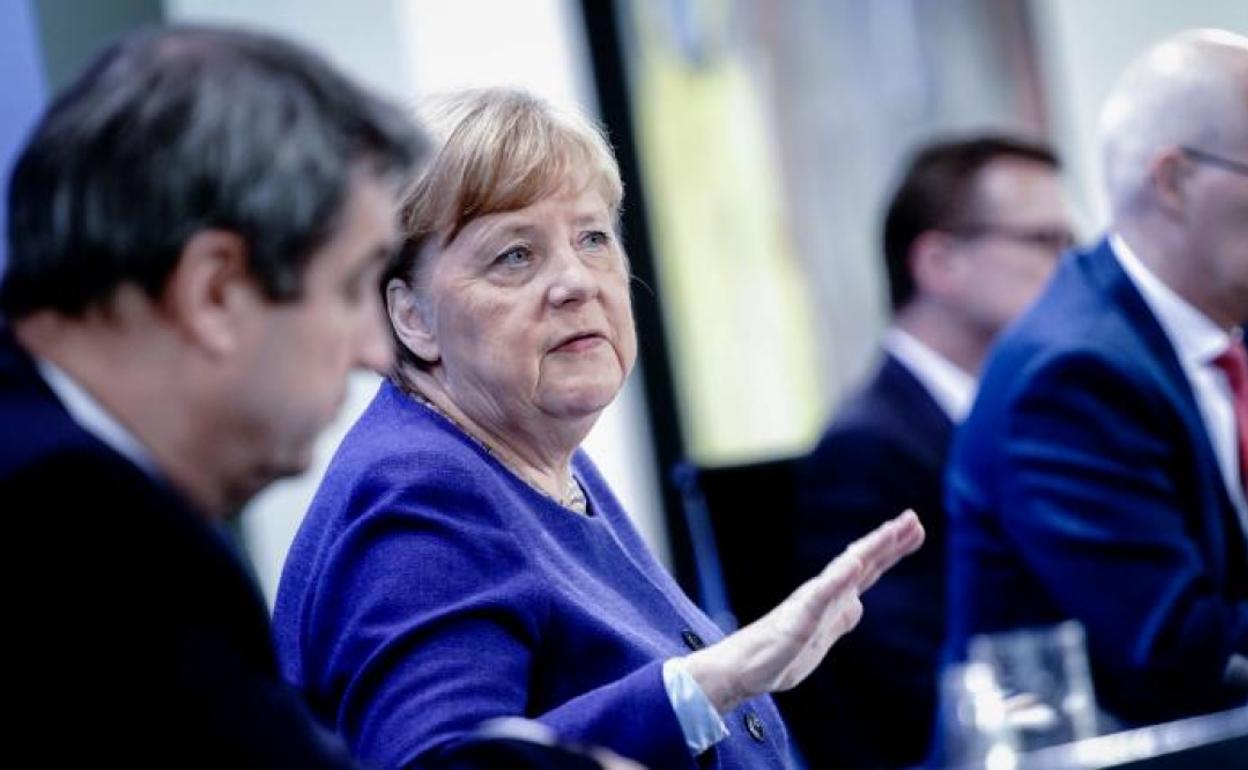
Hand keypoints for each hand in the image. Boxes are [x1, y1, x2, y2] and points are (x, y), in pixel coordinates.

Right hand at [683, 509, 923, 712]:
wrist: (746, 668)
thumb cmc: (780, 654)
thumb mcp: (823, 637)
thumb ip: (840, 618)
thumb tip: (858, 603)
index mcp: (833, 597)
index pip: (867, 568)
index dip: (891, 548)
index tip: (914, 528)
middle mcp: (824, 592)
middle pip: (862, 561)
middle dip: (888, 540)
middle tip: (913, 517)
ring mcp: (813, 602)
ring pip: (845, 570)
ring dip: (869, 550)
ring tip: (891, 531)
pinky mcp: (800, 617)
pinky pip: (823, 595)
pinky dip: (840, 577)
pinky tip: (855, 563)